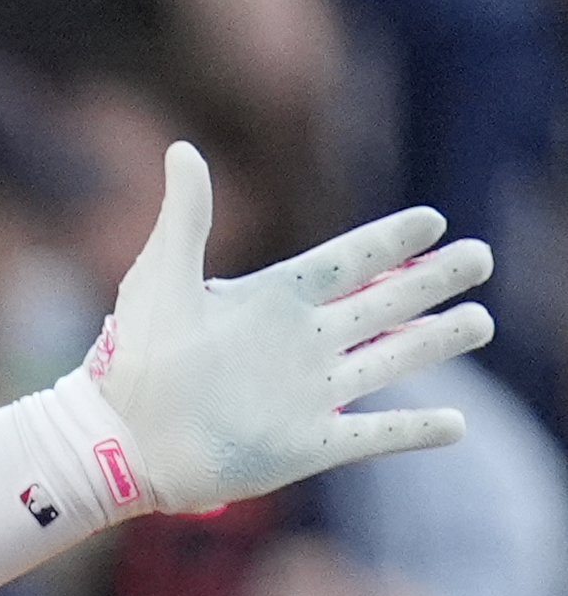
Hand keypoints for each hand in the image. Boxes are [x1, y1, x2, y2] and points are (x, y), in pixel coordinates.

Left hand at [86, 141, 492, 512]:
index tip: (432, 220)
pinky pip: (375, 437)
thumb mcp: (160, 278)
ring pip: (391, 361)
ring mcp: (308, 396)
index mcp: (273, 301)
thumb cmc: (130, 360)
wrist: (115, 442)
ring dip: (438, 342)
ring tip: (480, 321)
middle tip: (481, 257)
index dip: (390, 241)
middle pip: (385, 305)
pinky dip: (416, 431)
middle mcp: (300, 345)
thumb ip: (186, 216)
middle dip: (433, 282)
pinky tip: (456, 425)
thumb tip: (181, 149)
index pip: (349, 261)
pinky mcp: (307, 446)